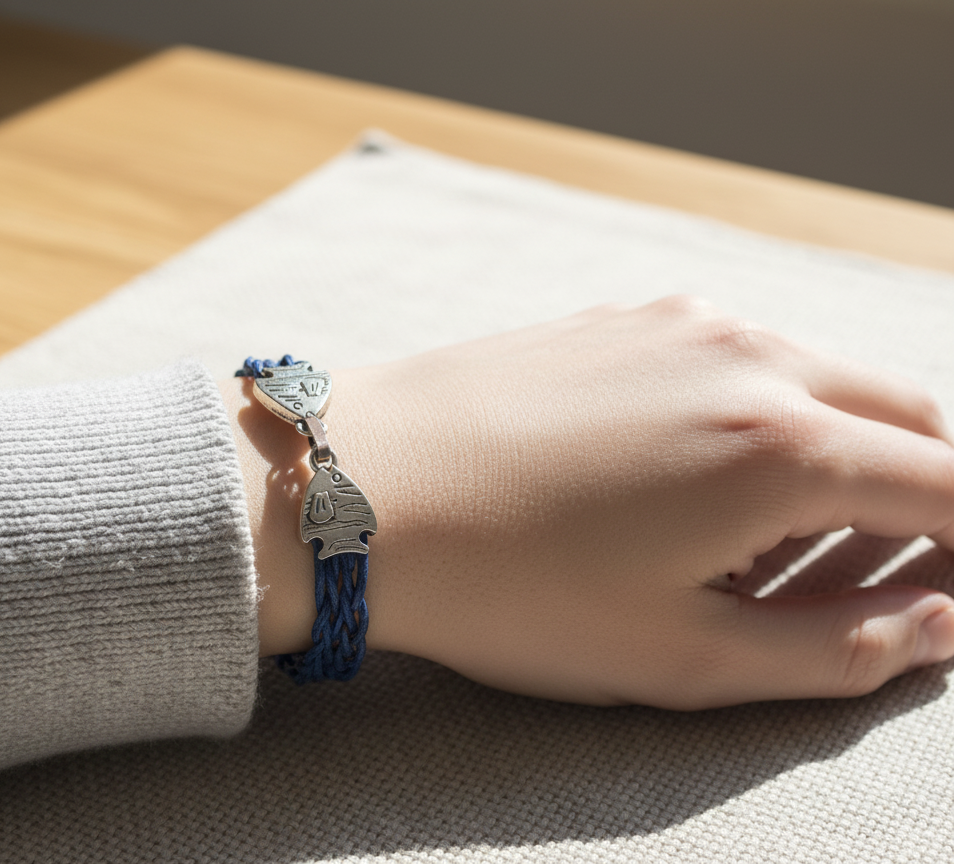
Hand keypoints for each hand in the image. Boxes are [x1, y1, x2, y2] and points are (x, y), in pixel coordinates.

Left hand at [224, 296, 953, 708]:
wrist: (357, 485)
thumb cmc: (505, 585)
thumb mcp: (678, 656)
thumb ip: (836, 650)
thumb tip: (938, 624)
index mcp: (782, 447)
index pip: (953, 490)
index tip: (944, 595)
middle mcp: (749, 358)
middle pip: (906, 420)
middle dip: (922, 501)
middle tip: (865, 581)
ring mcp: (682, 323)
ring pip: (821, 382)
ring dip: (837, 458)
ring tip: (764, 549)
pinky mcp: (624, 318)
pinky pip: (737, 360)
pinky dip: (760, 418)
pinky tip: (692, 484)